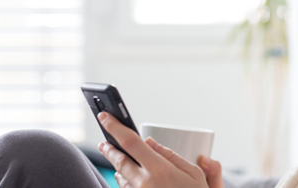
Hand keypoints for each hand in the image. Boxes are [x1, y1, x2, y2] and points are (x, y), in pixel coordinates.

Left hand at [97, 112, 222, 187]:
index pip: (130, 142)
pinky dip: (123, 180)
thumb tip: (149, 142)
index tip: (105, 117)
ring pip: (120, 176)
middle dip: (109, 148)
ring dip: (116, 165)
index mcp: (160, 170)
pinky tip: (125, 175)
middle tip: (103, 141)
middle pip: (119, 160)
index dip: (115, 127)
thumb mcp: (194, 173)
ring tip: (114, 155)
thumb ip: (170, 155)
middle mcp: (144, 183)